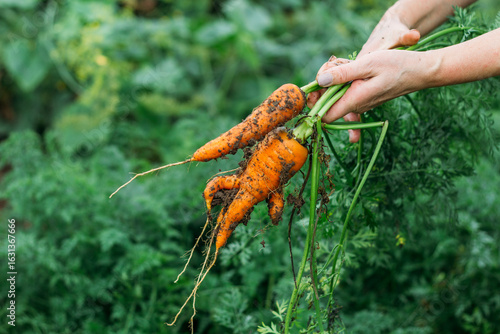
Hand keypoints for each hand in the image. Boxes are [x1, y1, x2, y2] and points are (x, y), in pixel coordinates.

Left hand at [308, 12, 419, 142]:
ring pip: (336, 97)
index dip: (315, 102)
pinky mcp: (364, 98)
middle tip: (332, 66)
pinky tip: (350, 68)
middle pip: (327, 104)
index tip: (316, 84)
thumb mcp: (368, 64)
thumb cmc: (397, 65)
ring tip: (342, 63)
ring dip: (333, 80)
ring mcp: (360, 103)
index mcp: (354, 100)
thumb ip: (343, 74)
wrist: (420, 71)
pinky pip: (345, 93)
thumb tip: (320, 81)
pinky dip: (342, 81)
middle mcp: (356, 106)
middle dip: (322, 85)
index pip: (324, 115)